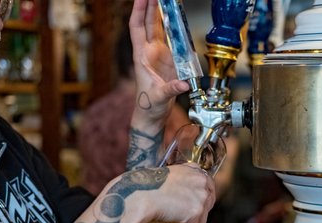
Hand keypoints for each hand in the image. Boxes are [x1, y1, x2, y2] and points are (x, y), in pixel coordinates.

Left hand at [129, 0, 189, 125]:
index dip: (139, 11)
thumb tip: (184, 84)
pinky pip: (171, 39)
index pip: (137, 27)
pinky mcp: (169, 60)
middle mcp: (149, 52)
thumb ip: (171, 89)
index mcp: (141, 56)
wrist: (152, 114)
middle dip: (152, 5)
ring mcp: (159, 55)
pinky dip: (173, 27)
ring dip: (161, 13)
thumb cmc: (150, 105)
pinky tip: (177, 17)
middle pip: (148, 23)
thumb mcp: (159, 97)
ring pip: (158, 28)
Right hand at [147, 164, 215, 222]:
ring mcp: (200, 196)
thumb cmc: (142, 186)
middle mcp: (200, 180)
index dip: (203, 198)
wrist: (138, 195)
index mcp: (193, 170)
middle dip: (200, 215)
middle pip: (207, 202)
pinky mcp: (196, 211)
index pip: (206, 185)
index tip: (197, 207)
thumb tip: (170, 196)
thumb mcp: (163, 177)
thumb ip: (173, 183)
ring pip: (201, 217)